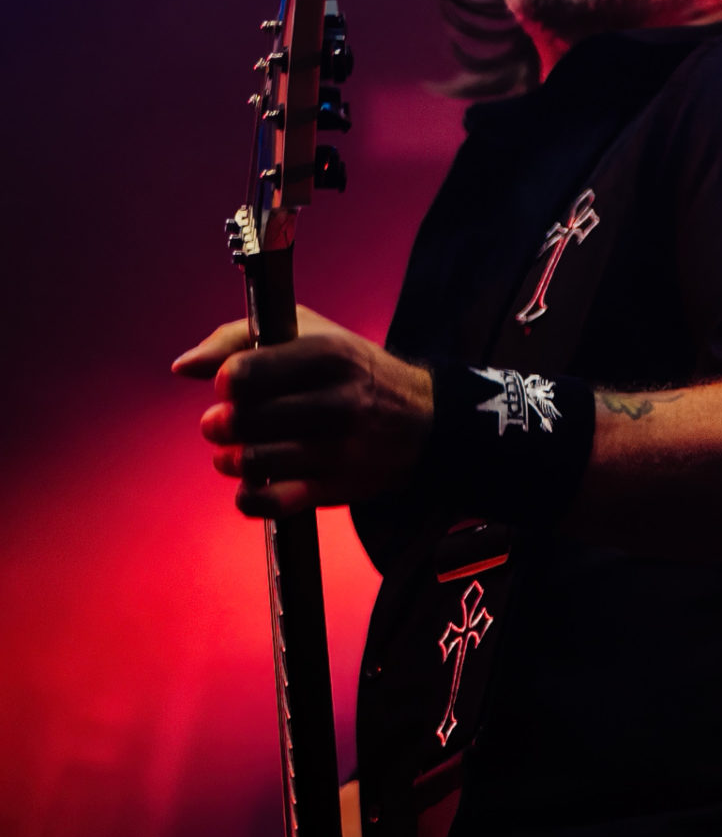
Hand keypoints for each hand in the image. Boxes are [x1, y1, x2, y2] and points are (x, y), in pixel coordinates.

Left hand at [175, 306, 432, 514]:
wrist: (424, 418)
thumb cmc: (352, 369)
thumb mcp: (309, 333)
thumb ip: (238, 339)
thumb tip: (182, 367)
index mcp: (328, 355)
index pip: (243, 374)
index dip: (225, 381)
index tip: (232, 384)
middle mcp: (337, 401)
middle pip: (241, 421)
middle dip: (219, 423)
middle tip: (225, 422)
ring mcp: (338, 448)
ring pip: (250, 462)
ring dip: (230, 458)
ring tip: (237, 450)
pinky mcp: (335, 487)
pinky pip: (269, 503)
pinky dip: (249, 497)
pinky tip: (253, 483)